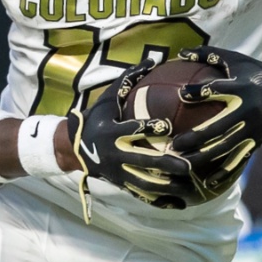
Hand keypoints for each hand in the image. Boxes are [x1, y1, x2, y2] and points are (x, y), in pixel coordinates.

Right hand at [66, 59, 201, 209]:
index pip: (132, 130)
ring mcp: (118, 172)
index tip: (168, 126)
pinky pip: (143, 195)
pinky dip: (161, 201)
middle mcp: (115, 154)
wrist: (72, 146)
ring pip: (146, 183)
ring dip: (168, 186)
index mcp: (112, 132)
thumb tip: (153, 58)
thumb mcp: (109, 96)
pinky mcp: (121, 184)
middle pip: (143, 161)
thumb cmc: (97, 116)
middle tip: (188, 164)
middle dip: (166, 164)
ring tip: (190, 186)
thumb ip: (130, 78)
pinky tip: (181, 204)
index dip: (149, 128)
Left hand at [171, 46, 261, 192]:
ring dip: (203, 157)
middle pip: (218, 127)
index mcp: (241, 88)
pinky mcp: (256, 142)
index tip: (181, 94)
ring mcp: (252, 129)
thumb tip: (181, 52)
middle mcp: (247, 111)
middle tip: (174, 145)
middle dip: (195, 138)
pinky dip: (223, 172)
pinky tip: (206, 182)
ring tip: (181, 163)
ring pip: (225, 147)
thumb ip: (208, 55)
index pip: (217, 90)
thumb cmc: (255, 73)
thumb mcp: (236, 60)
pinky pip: (237, 160)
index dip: (199, 92)